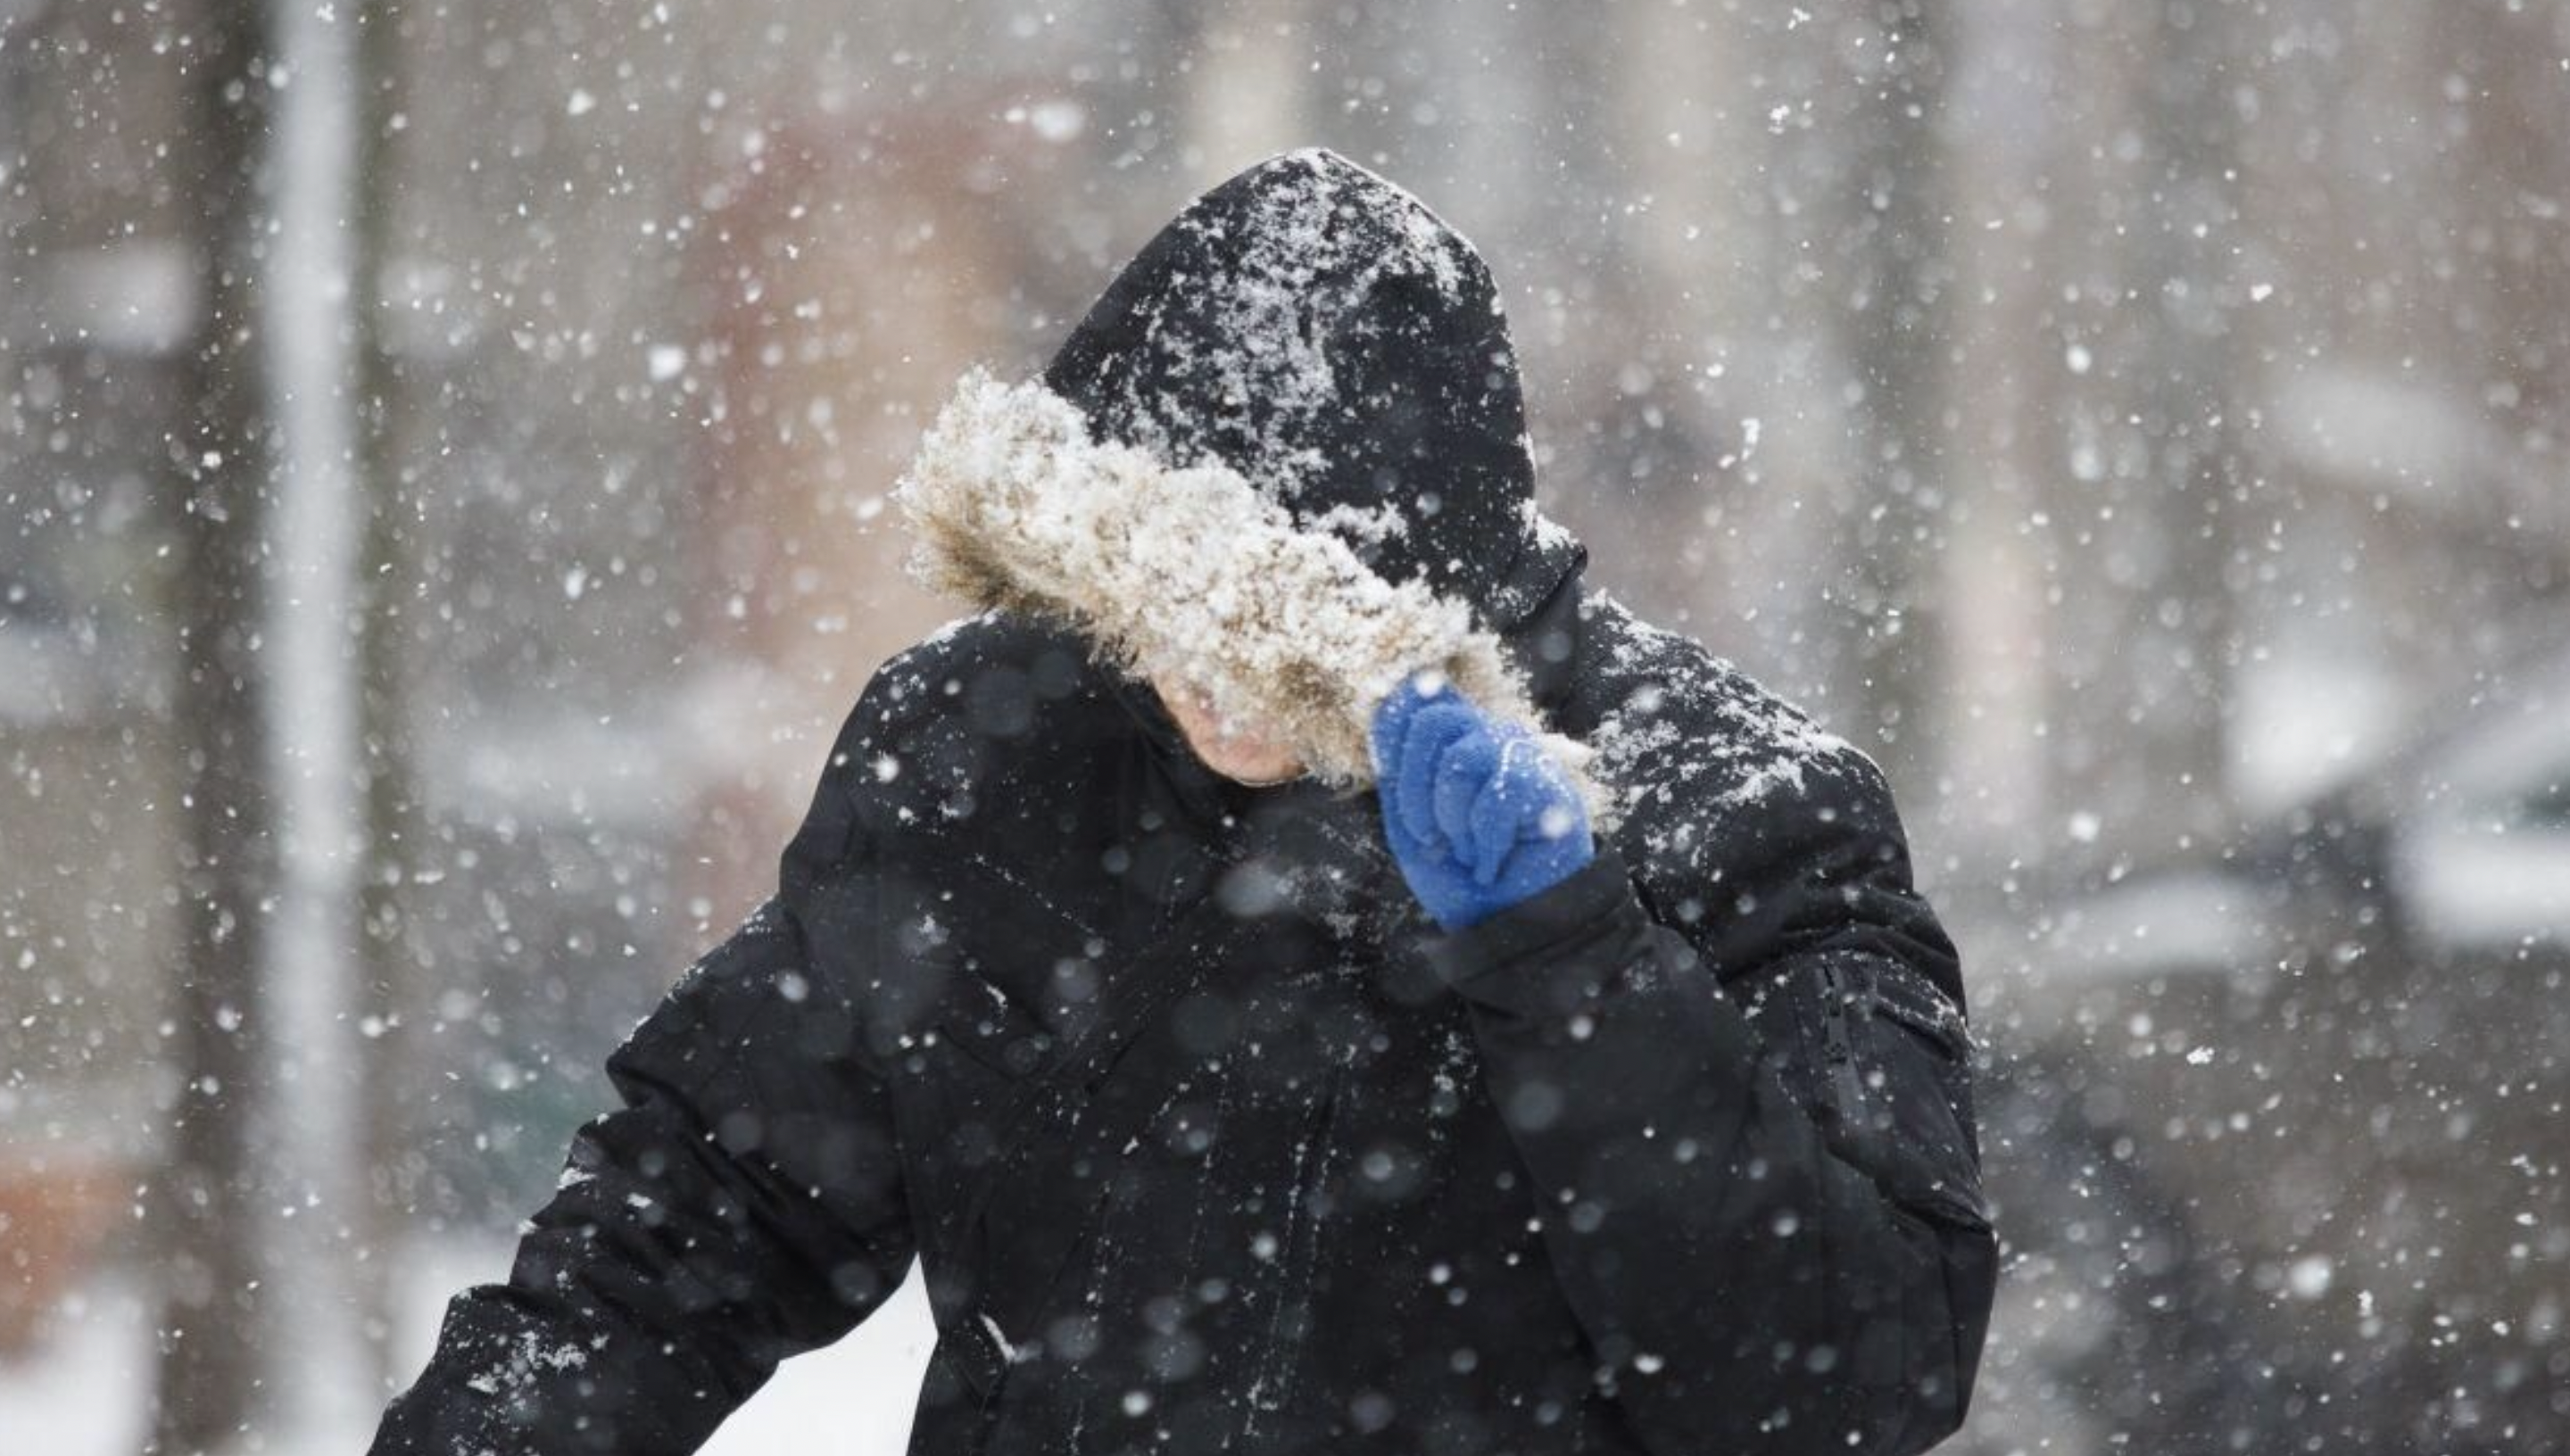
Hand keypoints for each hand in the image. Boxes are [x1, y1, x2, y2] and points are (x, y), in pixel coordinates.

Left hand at [1370, 675, 1593, 929]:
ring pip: (1461, 760)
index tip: (1397, 790)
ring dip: (1451, 823)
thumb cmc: (1456, 874)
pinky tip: (1492, 864)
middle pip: (1433, 720)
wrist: (1502, 924)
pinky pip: (1495, 801)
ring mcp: (1521, 757)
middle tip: (1431, 837)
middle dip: (1415, 792)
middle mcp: (1488, 736)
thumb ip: (1399, 762)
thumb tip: (1400, 690)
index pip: (1416, 698)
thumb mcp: (1407, 820)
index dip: (1393, 738)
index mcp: (1452, 739)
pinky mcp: (1548, 785)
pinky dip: (1483, 847)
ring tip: (1467, 852)